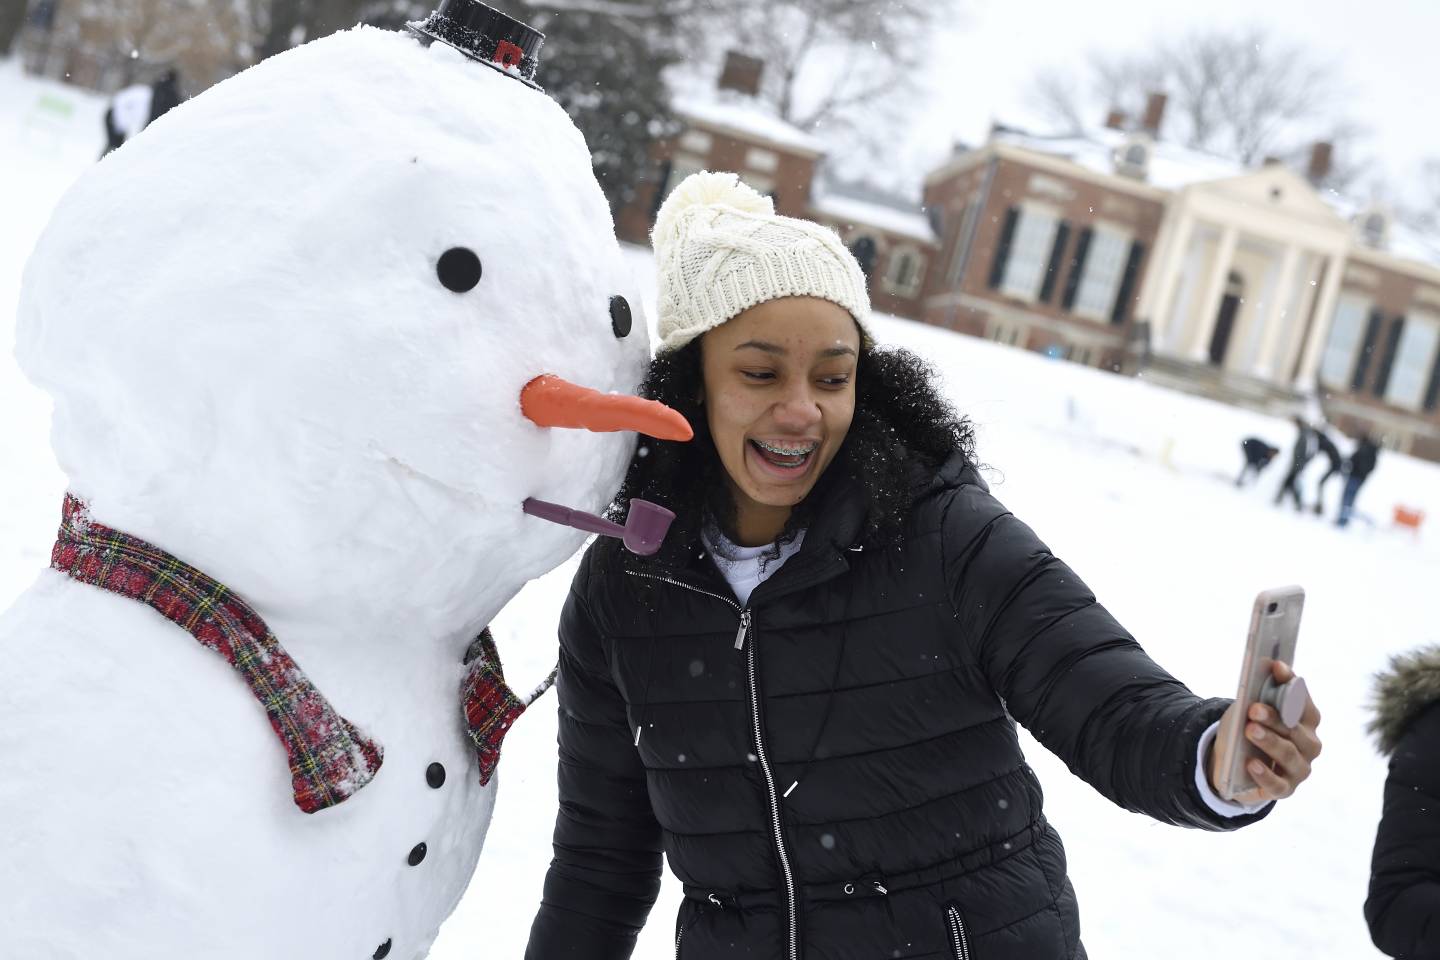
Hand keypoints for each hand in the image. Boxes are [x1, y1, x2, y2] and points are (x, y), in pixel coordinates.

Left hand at [1210, 660, 1321, 804]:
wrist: (1236, 765)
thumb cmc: (1249, 728)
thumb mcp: (1250, 710)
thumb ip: (1258, 695)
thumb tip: (1260, 670)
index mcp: (1306, 721)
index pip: (1303, 701)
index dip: (1291, 683)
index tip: (1275, 667)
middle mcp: (1309, 744)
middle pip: (1295, 729)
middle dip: (1275, 718)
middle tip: (1254, 708)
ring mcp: (1299, 768)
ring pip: (1288, 755)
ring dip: (1269, 741)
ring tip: (1250, 730)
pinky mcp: (1285, 789)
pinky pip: (1277, 784)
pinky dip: (1265, 774)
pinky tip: (1251, 764)